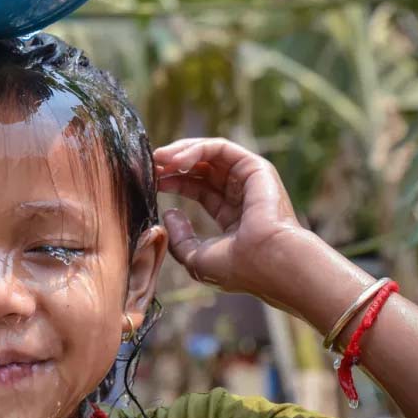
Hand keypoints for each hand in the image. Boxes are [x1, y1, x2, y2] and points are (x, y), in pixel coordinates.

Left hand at [153, 137, 308, 301]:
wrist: (269, 263)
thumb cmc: (238, 267)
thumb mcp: (196, 258)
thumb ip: (180, 238)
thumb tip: (170, 212)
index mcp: (232, 216)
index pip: (197, 189)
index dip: (172, 182)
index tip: (149, 181)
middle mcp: (242, 195)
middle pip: (201, 168)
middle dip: (172, 164)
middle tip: (148, 166)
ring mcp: (249, 180)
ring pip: (209, 154)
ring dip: (179, 153)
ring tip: (157, 159)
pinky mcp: (255, 168)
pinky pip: (220, 149)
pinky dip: (195, 149)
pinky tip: (175, 161)